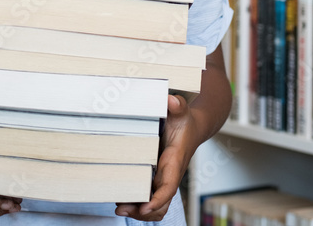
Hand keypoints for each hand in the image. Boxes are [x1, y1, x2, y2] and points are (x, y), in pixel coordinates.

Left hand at [115, 94, 194, 221]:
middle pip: (160, 204)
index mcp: (175, 162)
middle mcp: (170, 175)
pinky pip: (150, 199)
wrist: (192, 129)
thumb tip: (171, 100)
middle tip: (121, 208)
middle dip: (143, 211)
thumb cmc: (185, 122)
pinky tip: (123, 200)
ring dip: (139, 212)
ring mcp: (163, 180)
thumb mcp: (182, 112)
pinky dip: (138, 205)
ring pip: (155, 207)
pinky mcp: (157, 179)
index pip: (169, 186)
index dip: (158, 198)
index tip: (145, 206)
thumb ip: (177, 106)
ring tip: (120, 208)